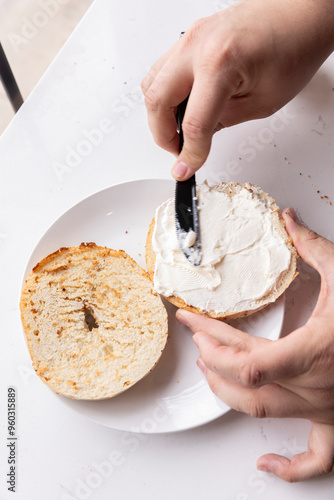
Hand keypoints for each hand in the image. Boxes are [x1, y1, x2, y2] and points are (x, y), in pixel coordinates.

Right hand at [141, 0, 333, 179]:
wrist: (302, 14)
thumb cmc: (295, 47)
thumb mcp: (263, 102)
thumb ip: (224, 122)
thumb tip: (197, 139)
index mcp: (220, 63)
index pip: (193, 123)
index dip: (189, 153)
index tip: (186, 168)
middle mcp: (198, 45)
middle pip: (157, 101)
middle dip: (162, 135)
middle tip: (178, 150)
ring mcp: (191, 36)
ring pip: (151, 83)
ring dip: (159, 113)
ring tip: (178, 131)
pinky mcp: (191, 35)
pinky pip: (162, 68)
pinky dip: (164, 92)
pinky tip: (180, 105)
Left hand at [176, 208, 333, 481]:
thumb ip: (314, 248)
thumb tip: (289, 219)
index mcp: (312, 351)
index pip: (244, 357)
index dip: (211, 341)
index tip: (191, 322)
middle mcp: (313, 385)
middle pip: (244, 381)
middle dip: (212, 356)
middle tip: (197, 336)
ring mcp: (325, 408)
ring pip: (262, 413)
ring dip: (227, 393)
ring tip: (209, 372)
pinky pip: (315, 458)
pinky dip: (289, 467)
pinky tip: (266, 466)